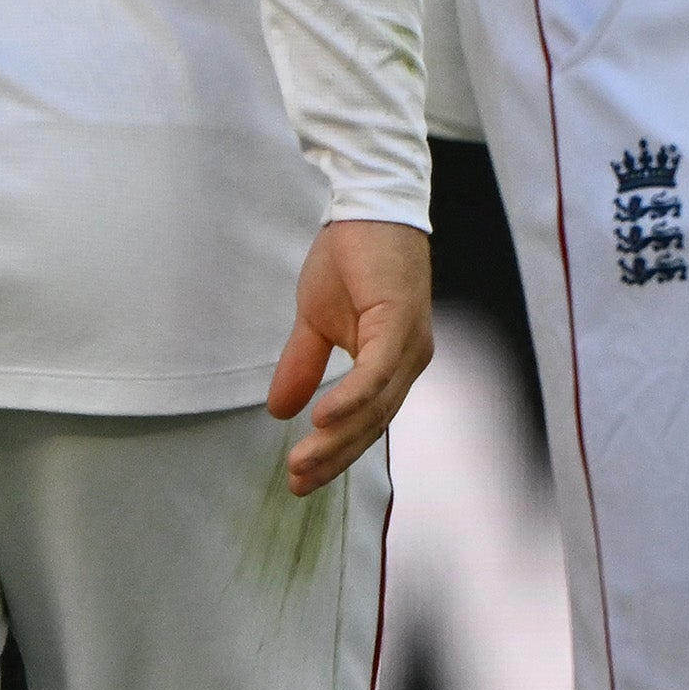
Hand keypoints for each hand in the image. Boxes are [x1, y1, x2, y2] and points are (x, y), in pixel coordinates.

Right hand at [266, 217, 436, 495]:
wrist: (365, 206)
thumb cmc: (349, 259)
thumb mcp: (316, 322)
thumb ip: (304, 365)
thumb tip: (279, 411)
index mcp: (393, 362)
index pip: (366, 421)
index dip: (335, 453)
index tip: (300, 481)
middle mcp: (409, 358)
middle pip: (373, 423)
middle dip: (334, 458)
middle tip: (297, 483)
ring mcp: (409, 341)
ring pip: (376, 406)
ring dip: (337, 437)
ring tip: (301, 461)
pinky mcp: (401, 320)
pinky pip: (376, 372)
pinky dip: (352, 399)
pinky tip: (321, 418)